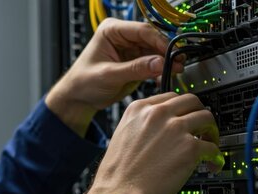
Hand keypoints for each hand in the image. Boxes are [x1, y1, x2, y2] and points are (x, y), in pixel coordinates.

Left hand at [46, 18, 183, 135]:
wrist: (78, 98)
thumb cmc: (83, 82)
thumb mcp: (109, 75)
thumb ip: (135, 69)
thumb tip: (159, 63)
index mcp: (112, 30)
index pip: (142, 30)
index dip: (159, 41)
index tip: (171, 52)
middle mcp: (123, 37)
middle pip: (152, 39)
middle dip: (165, 52)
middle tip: (178, 63)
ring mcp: (130, 49)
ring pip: (155, 51)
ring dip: (166, 61)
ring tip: (176, 71)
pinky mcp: (136, 62)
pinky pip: (153, 63)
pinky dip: (160, 70)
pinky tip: (165, 77)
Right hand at [82, 93, 223, 193]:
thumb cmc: (118, 174)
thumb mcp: (122, 136)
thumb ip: (142, 126)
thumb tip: (161, 131)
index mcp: (139, 109)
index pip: (170, 97)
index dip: (181, 108)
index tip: (185, 116)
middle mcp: (158, 114)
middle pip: (192, 101)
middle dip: (199, 113)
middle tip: (201, 127)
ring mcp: (175, 129)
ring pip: (207, 118)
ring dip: (211, 131)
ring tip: (210, 143)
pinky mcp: (190, 148)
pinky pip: (212, 147)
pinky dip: (215, 157)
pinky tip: (211, 164)